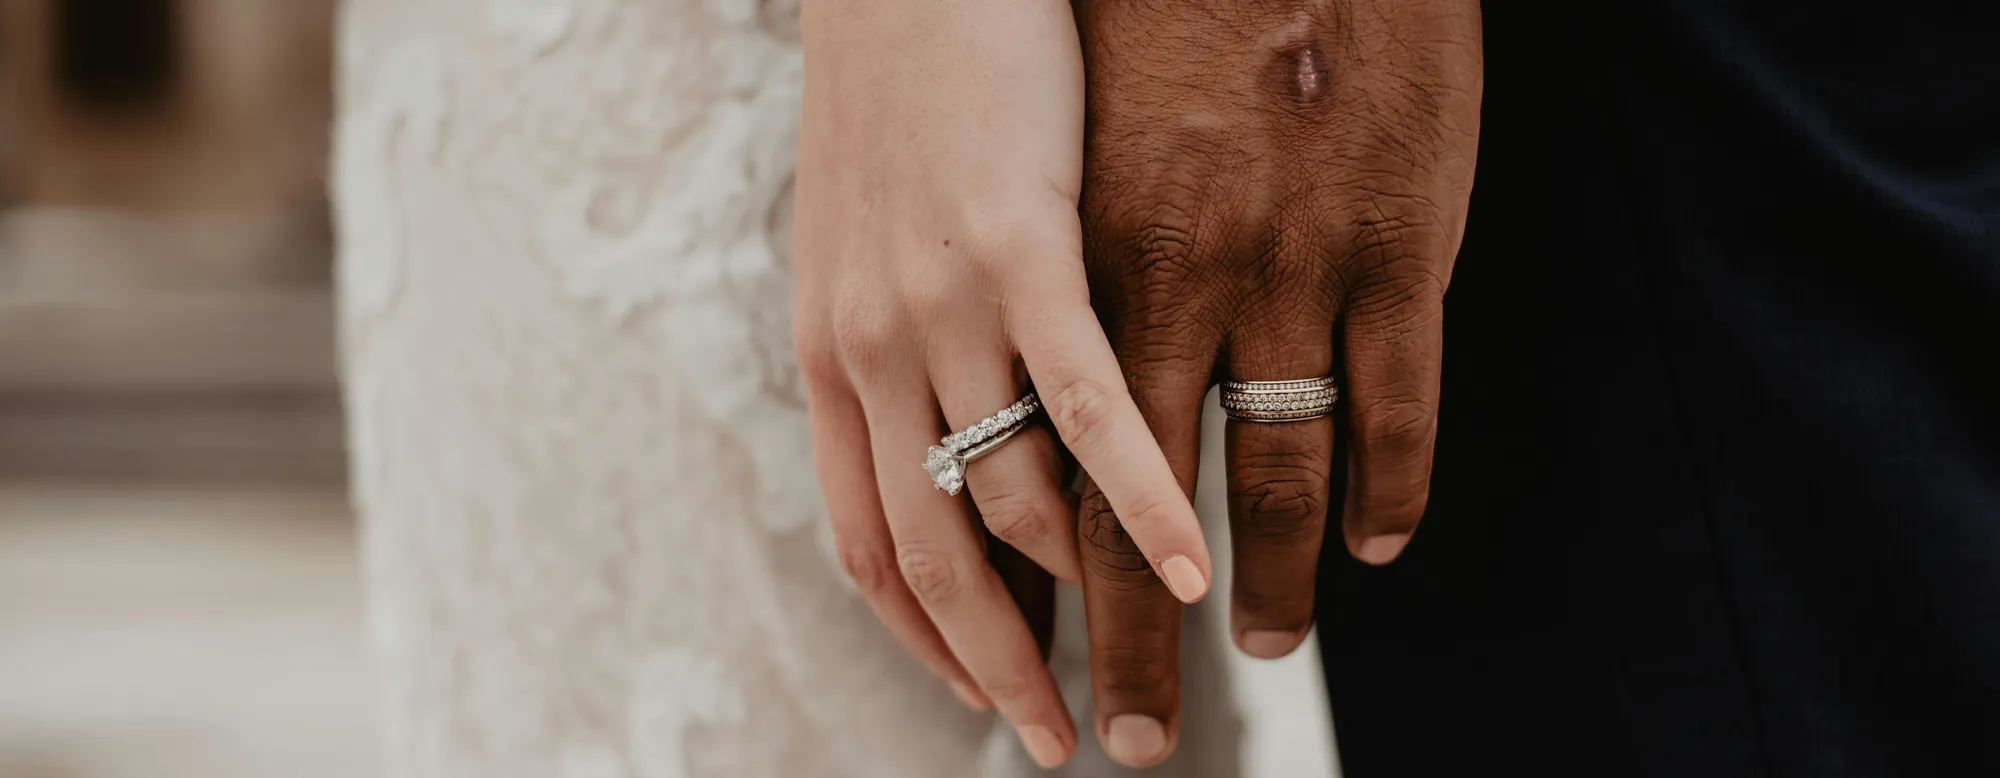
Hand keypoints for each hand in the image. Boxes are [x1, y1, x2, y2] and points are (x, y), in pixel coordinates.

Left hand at [793, 0, 1217, 766]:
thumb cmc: (908, 90)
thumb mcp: (869, 237)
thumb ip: (902, 346)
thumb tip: (953, 432)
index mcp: (835, 355)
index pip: (869, 541)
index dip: (927, 640)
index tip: (988, 698)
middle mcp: (871, 350)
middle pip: (933, 555)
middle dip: (1001, 667)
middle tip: (1063, 741)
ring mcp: (939, 303)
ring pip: (1013, 497)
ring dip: (1092, 598)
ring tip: (1162, 659)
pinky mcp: (1019, 246)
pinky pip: (1084, 406)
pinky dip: (1141, 498)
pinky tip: (1194, 560)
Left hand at [1070, 0, 1481, 765]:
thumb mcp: (1037, 135)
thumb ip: (1022, 265)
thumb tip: (996, 377)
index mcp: (1040, 267)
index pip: (1003, 479)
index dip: (1006, 598)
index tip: (1015, 676)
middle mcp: (1147, 286)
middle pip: (1115, 515)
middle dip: (1114, 645)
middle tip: (1124, 739)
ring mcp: (1273, 269)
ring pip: (1258, 478)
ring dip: (1256, 583)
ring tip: (1254, 649)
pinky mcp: (1388, 240)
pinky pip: (1388, 403)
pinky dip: (1384, 488)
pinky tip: (1376, 545)